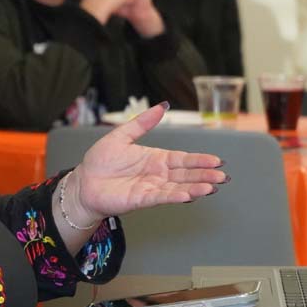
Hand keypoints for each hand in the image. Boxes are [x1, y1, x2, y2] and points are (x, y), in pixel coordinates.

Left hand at [63, 103, 225, 227]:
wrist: (84, 182)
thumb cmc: (100, 161)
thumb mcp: (122, 135)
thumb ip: (142, 123)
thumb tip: (162, 106)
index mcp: (155, 158)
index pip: (182, 158)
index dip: (199, 160)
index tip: (216, 160)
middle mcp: (157, 174)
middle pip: (186, 174)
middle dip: (205, 175)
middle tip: (222, 176)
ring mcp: (151, 188)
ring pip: (178, 187)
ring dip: (196, 187)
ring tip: (212, 187)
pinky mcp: (141, 199)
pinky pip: (161, 197)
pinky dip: (175, 196)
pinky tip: (189, 195)